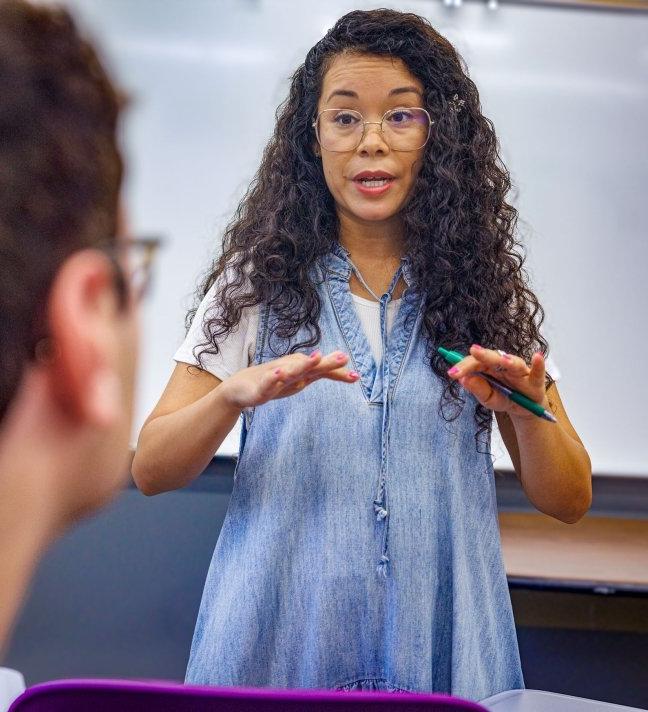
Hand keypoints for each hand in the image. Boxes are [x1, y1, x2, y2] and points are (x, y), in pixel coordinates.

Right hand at [219, 350, 358, 408]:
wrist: (240, 388)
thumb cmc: (274, 381)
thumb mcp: (301, 379)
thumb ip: (323, 372)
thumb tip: (350, 370)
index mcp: (301, 372)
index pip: (323, 372)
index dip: (338, 374)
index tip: (355, 376)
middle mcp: (291, 372)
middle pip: (311, 368)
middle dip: (326, 363)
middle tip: (343, 356)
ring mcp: (276, 379)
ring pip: (291, 372)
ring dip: (303, 364)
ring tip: (316, 358)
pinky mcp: (261, 388)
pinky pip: (268, 382)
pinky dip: (273, 377)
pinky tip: (279, 373)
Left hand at [447, 344, 547, 419]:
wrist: (525, 409)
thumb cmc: (505, 398)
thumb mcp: (489, 399)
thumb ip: (478, 390)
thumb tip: (464, 380)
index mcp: (490, 368)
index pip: (475, 363)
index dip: (464, 366)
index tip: (452, 373)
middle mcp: (504, 366)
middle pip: (492, 358)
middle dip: (483, 356)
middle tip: (473, 351)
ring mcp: (520, 371)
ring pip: (514, 363)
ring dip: (508, 360)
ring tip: (503, 359)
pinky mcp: (535, 380)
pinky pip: (538, 372)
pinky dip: (538, 365)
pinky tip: (538, 357)